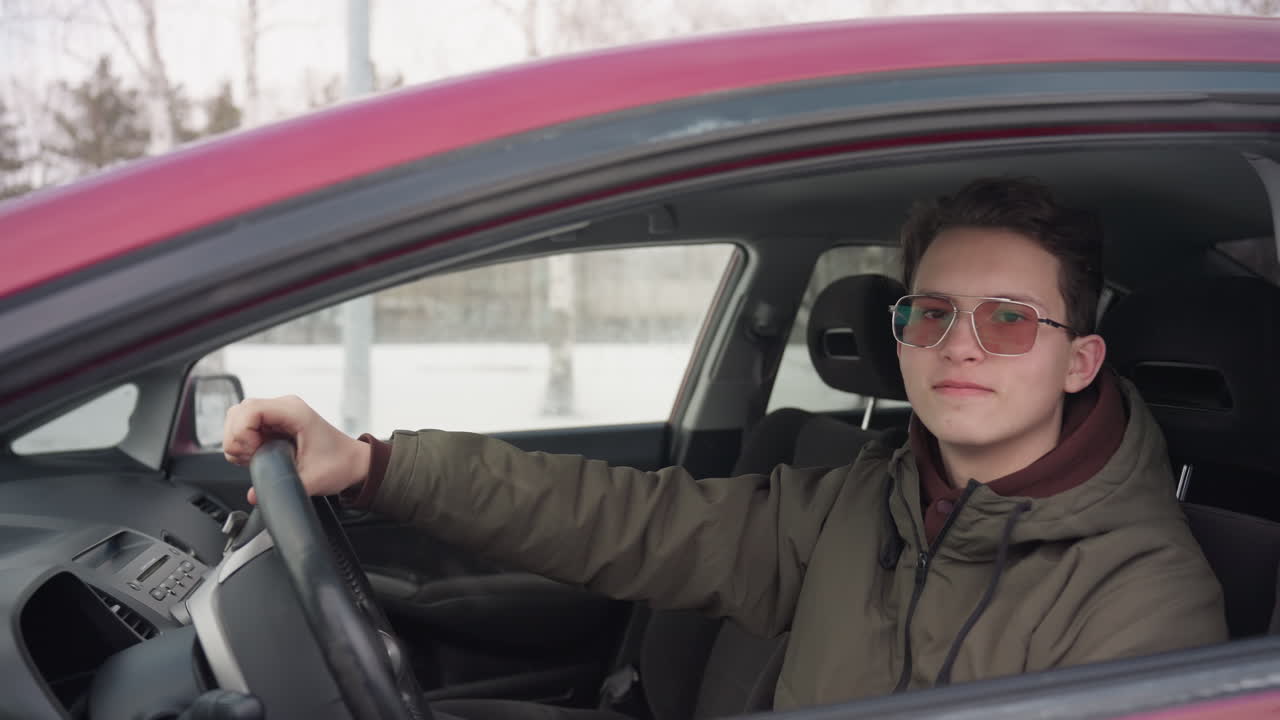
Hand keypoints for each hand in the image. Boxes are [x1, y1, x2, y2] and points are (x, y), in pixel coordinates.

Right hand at [222, 395, 370, 504]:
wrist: (353, 463)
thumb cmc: (339, 464)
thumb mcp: (313, 479)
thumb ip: (283, 487)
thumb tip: (254, 494)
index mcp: (293, 411)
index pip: (249, 410)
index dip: (242, 433)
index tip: (254, 453)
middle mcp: (283, 408)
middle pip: (238, 413)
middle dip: (238, 440)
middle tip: (254, 458)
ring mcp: (277, 415)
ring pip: (238, 419)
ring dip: (239, 442)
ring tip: (257, 458)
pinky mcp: (273, 424)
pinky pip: (245, 427)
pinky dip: (244, 443)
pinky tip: (258, 456)